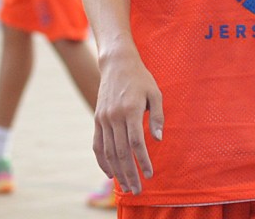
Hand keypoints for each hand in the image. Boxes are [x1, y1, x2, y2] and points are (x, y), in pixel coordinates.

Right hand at [92, 48, 163, 195]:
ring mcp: (103, 119)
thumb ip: (157, 116)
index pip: (136, 142)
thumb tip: (157, 139)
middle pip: (122, 152)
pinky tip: (110, 173)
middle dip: (130, 173)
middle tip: (137, 189)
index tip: (150, 174)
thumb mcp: (155, 93)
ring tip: (126, 186)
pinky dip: (102, 161)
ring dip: (117, 171)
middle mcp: (114, 117)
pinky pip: (97, 145)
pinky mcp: (97, 120)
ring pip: (109, 152)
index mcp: (131, 110)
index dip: (143, 161)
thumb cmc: (141, 78)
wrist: (117, 64)